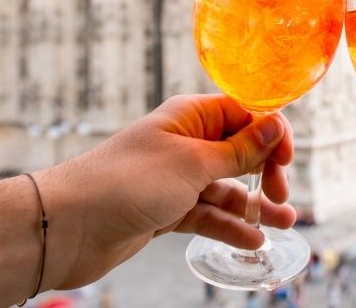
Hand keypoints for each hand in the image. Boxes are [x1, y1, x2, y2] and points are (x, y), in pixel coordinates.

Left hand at [36, 95, 295, 289]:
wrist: (68, 227)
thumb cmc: (126, 183)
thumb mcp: (193, 164)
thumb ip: (238, 150)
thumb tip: (274, 126)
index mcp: (190, 117)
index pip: (244, 114)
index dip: (270, 132)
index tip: (286, 159)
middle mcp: (185, 143)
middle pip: (241, 151)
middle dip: (266, 171)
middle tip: (280, 195)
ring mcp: (176, 179)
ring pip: (227, 188)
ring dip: (255, 205)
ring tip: (286, 223)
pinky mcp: (167, 210)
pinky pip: (208, 214)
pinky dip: (230, 226)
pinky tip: (252, 241)